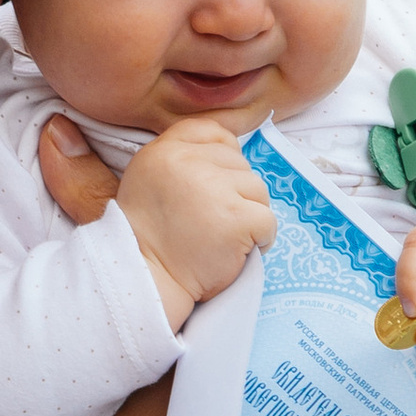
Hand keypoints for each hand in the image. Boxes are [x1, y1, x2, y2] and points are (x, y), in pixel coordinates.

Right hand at [115, 116, 276, 326]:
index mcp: (164, 151)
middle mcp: (188, 162)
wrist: (147, 283)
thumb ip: (183, 160)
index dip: (224, 158)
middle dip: (235, 194)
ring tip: (222, 238)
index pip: (213, 132)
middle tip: (211, 224)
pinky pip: (268, 220)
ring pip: (258, 190)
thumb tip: (232, 149)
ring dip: (249, 216)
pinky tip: (236, 252)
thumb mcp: (150, 181)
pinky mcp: (237, 218)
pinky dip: (261, 240)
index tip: (215, 188)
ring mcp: (214, 188)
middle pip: (240, 164)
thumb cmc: (151, 240)